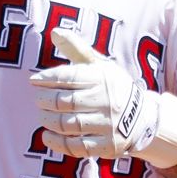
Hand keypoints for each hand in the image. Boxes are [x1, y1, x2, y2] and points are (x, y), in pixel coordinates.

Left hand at [30, 28, 176, 166]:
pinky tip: (46, 135)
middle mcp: (106, 101)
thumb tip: (55, 31)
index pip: (70, 76)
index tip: (34, 80)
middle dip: (45, 100)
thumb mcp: (99, 65)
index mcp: (103, 79)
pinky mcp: (107, 146)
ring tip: (42, 115)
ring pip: (69, 124)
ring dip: (49, 120)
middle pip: (65, 102)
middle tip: (38, 98)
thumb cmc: (113, 87)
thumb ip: (76, 48)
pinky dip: (58, 142)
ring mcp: (107, 125)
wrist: (142, 117)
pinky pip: (77, 147)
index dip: (47, 78)